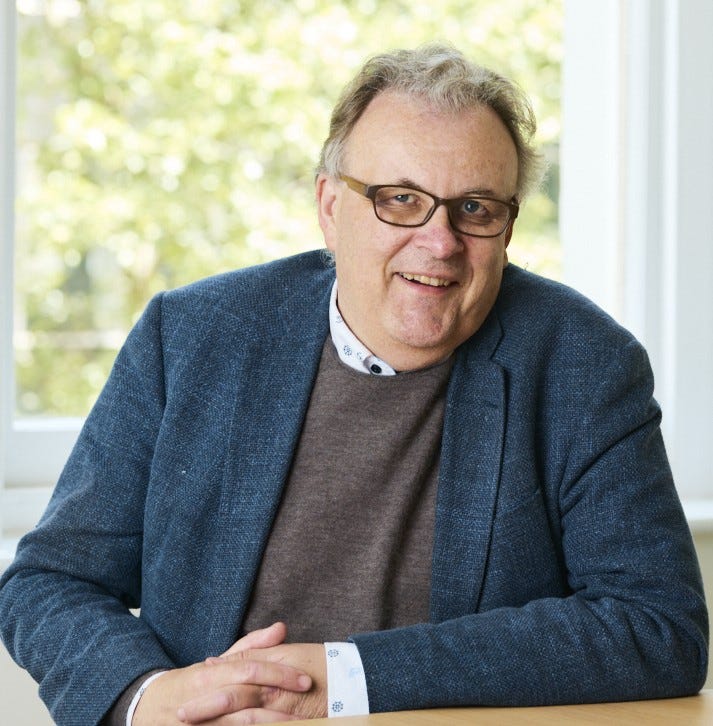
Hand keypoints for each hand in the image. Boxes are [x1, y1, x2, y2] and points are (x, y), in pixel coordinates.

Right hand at [177, 639, 327, 723]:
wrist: (148, 708)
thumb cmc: (191, 683)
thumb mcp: (218, 661)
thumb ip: (251, 645)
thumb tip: (282, 628)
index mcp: (211, 673)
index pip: (251, 670)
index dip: (280, 674)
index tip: (305, 680)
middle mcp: (206, 698)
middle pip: (248, 700)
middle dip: (280, 705)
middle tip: (306, 707)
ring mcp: (202, 723)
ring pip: (242, 725)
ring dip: (271, 725)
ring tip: (295, 724)